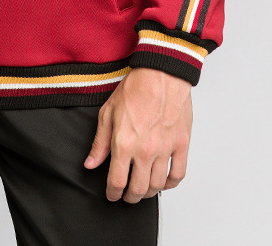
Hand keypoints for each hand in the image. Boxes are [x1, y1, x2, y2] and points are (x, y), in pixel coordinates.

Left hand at [84, 67, 192, 202]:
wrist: (161, 74)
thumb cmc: (135, 88)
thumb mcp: (108, 113)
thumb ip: (100, 143)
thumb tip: (91, 163)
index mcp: (124, 144)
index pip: (116, 182)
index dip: (112, 194)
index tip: (112, 195)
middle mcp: (145, 151)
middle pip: (138, 189)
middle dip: (130, 197)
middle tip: (126, 196)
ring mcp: (165, 149)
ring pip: (157, 185)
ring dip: (148, 192)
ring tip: (143, 190)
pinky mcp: (181, 144)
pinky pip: (178, 174)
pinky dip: (170, 184)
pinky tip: (163, 182)